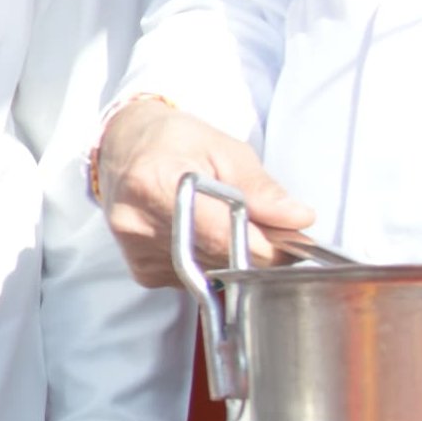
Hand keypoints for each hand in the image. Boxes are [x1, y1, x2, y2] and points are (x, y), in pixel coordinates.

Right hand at [93, 95, 313, 289]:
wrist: (124, 148)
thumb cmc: (173, 142)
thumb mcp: (224, 149)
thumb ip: (260, 189)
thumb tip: (297, 219)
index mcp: (156, 184)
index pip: (225, 236)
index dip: (270, 244)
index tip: (293, 240)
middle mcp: (139, 223)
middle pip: (222, 261)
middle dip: (257, 251)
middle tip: (269, 229)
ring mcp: (137, 251)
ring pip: (214, 275)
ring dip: (234, 257)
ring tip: (228, 223)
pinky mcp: (143, 270)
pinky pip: (196, 278)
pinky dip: (211, 262)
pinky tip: (202, 234)